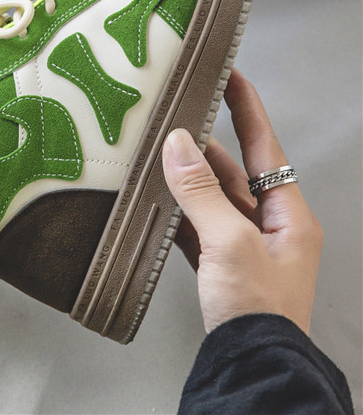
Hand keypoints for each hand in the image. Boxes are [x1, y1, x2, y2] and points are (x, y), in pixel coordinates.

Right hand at [162, 69, 322, 334]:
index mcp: (288, 215)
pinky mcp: (219, 265)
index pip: (265, 145)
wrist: (252, 369)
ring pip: (210, 197)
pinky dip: (175, 211)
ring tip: (155, 153)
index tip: (229, 74)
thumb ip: (201, 191)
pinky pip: (194, 225)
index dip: (246, 107)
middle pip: (233, 170)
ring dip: (184, 179)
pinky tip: (154, 201)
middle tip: (173, 115)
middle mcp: (269, 226)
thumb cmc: (259, 311)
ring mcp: (243, 246)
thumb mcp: (230, 242)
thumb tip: (179, 143)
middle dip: (203, 144)